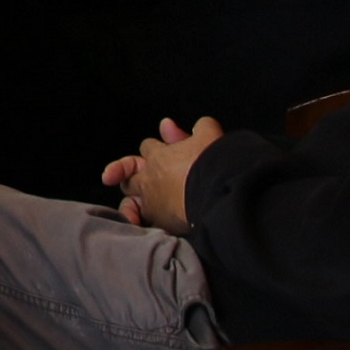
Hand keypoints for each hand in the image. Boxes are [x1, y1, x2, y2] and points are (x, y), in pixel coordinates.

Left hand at [102, 116, 222, 231]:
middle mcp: (149, 178)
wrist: (220, 193)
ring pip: (130, 201)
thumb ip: (202, 127)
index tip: (165, 153)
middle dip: (132, 173)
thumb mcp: (211, 137)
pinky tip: (148, 224)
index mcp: (159, 156)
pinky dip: (144, 222)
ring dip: (133, 202)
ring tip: (139, 206)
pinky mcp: (159, 222)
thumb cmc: (214, 164)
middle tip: (143, 179)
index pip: (148, 147)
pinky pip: (143, 222)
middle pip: (129, 173)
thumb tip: (198, 125)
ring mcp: (151, 201)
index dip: (155, 150)